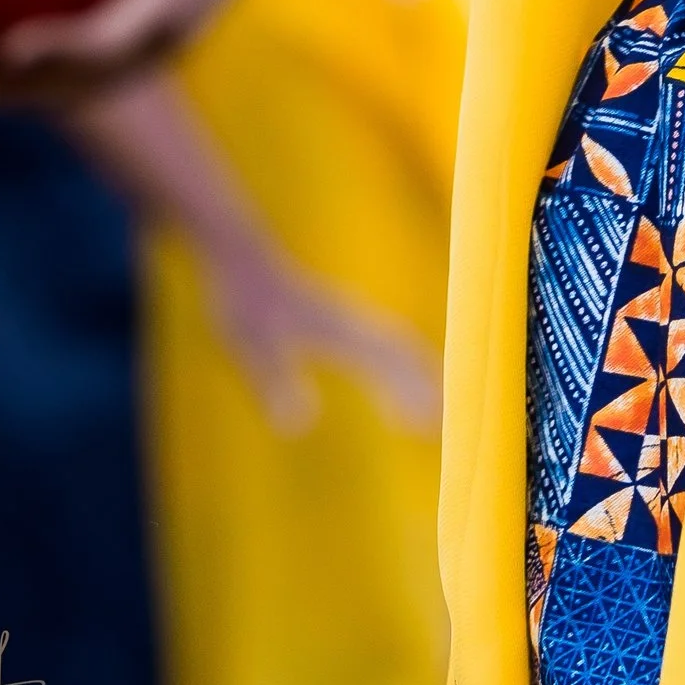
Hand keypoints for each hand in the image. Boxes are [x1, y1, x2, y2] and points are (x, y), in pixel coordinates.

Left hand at [0, 0, 292, 88]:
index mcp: (165, 3)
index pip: (102, 41)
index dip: (54, 48)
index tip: (4, 46)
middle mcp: (160, 41)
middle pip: (78, 86)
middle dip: (16, 90)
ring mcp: (156, 55)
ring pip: (81, 95)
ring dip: (23, 97)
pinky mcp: (149, 54)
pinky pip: (89, 83)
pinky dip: (45, 85)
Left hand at [199, 234, 441, 436]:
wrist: (242, 257)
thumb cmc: (245, 300)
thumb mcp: (251, 347)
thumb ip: (276, 381)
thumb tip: (299, 426)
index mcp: (340, 327)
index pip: (390, 358)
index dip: (413, 389)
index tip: (432, 422)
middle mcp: (353, 320)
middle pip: (404, 351)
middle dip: (428, 385)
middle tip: (442, 428)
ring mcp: (349, 318)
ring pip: (398, 346)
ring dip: (417, 377)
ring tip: (429, 415)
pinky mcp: (339, 320)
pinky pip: (383, 346)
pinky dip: (399, 369)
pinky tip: (392, 391)